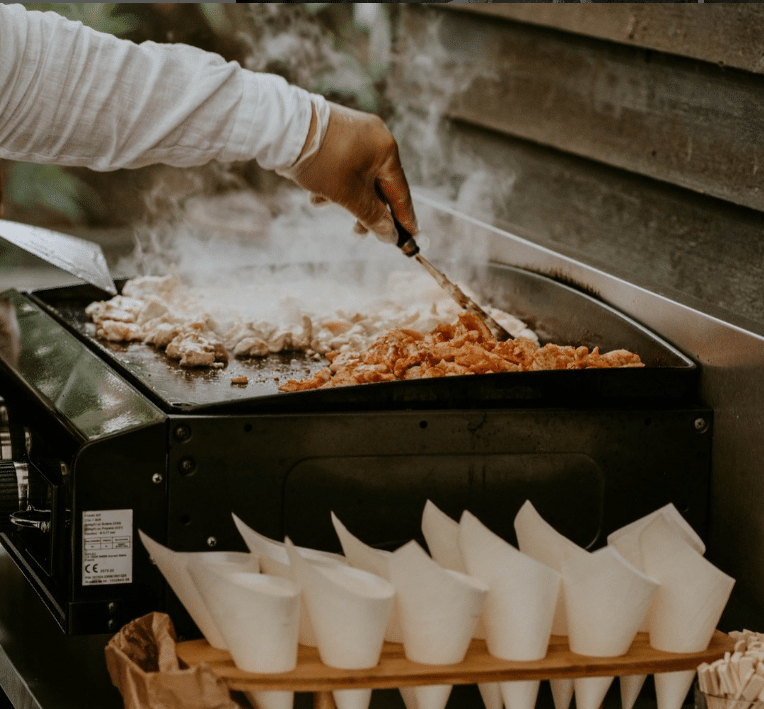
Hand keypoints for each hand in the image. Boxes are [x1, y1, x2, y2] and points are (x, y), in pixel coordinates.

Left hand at [285, 101, 417, 243]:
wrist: (282, 128)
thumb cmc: (322, 161)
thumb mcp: (348, 196)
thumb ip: (372, 217)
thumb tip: (390, 235)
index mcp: (386, 149)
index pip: (400, 192)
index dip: (404, 219)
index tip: (409, 239)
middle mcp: (375, 137)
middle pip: (378, 185)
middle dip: (366, 210)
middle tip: (358, 232)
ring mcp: (355, 133)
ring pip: (358, 177)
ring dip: (344, 197)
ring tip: (321, 203)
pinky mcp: (336, 133)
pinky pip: (343, 165)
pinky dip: (333, 182)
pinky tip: (314, 191)